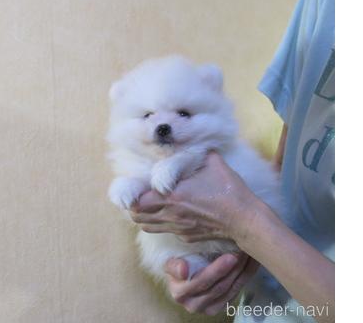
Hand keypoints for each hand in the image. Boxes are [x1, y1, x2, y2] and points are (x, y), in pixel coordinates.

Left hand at [131, 152, 260, 242]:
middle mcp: (171, 215)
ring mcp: (178, 228)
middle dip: (135, 207)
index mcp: (173, 196)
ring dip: (145, 217)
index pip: (137, 201)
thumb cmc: (228, 190)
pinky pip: (167, 231)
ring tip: (150, 207)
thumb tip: (189, 140)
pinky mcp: (186, 237)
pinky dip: (163, 224)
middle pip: (138, 217)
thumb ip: (195, 153)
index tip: (136, 187)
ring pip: (148, 227)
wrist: (244, 219)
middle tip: (139, 197)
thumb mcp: (212, 163)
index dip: (132, 195)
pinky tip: (171, 215)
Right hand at [165, 253, 258, 314]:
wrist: (182, 276)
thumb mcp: (170, 262)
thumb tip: (183, 270)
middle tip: (244, 252)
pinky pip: (235, 293)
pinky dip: (244, 277)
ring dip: (241, 272)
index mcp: (180, 293)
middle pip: (218, 287)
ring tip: (248, 255)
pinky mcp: (219, 307)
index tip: (231, 257)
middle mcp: (193, 305)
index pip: (201, 282)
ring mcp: (207, 309)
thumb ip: (174, 265)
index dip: (217, 270)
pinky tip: (250, 264)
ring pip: (229, 290)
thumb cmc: (177, 265)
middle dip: (233, 269)